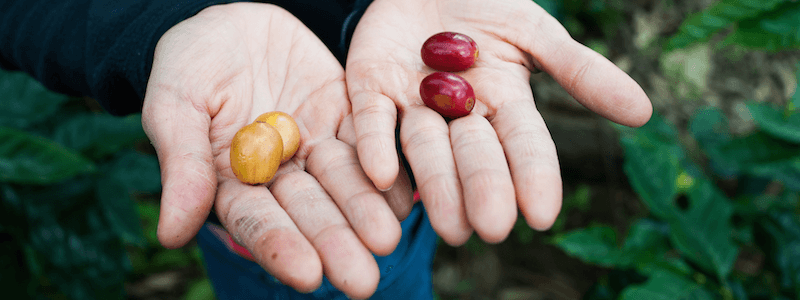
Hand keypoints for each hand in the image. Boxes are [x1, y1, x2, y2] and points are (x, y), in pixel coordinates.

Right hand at [141, 3, 408, 297]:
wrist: (231, 21)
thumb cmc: (188, 63)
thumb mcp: (174, 103)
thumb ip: (181, 164)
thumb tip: (171, 235)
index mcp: (234, 183)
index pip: (258, 221)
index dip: (282, 246)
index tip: (307, 273)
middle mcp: (281, 174)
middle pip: (310, 213)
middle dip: (335, 243)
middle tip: (363, 279)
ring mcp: (316, 146)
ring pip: (345, 184)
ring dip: (366, 212)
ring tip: (389, 239)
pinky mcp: (346, 116)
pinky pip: (369, 143)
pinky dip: (388, 168)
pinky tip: (406, 193)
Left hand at [346, 0, 652, 244]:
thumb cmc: (486, 5)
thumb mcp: (535, 33)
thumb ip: (580, 71)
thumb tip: (644, 112)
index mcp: (502, 103)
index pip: (524, 144)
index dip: (533, 177)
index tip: (543, 216)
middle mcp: (457, 115)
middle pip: (472, 155)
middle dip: (483, 188)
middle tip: (490, 228)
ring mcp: (411, 104)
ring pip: (424, 147)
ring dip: (435, 184)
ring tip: (448, 224)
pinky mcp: (369, 89)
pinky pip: (370, 120)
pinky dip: (376, 145)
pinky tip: (383, 175)